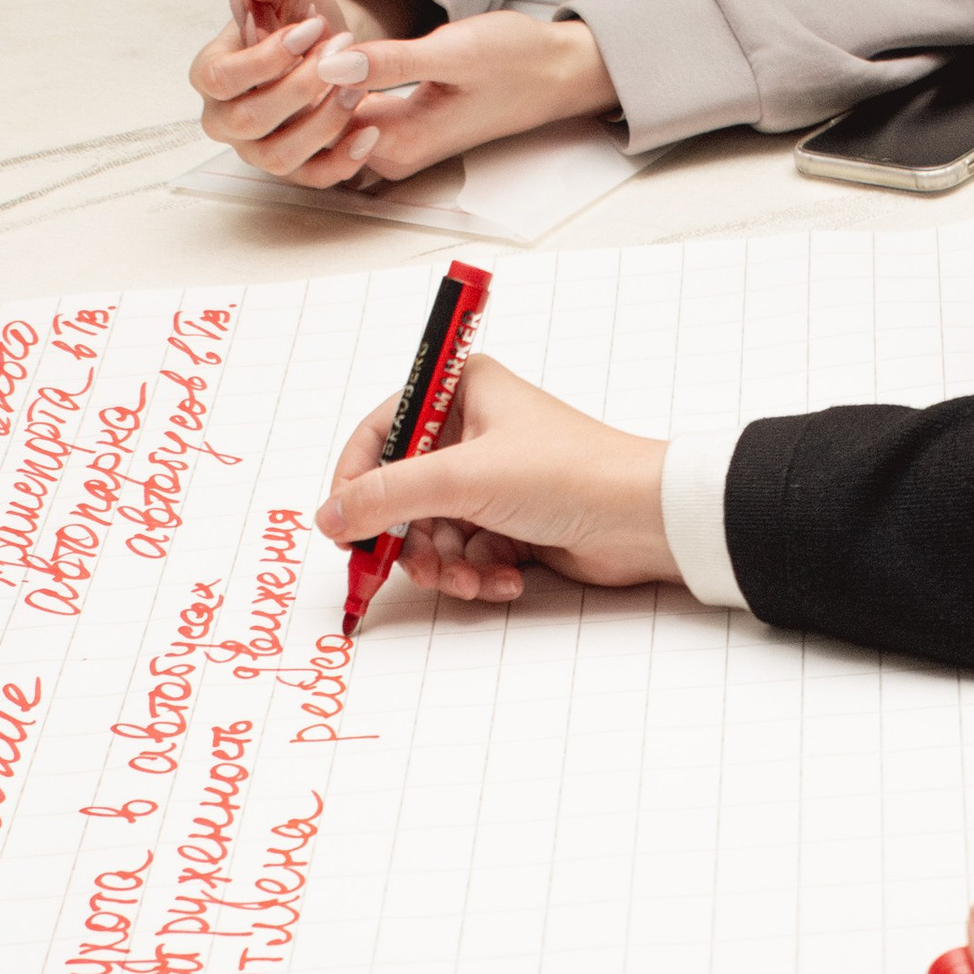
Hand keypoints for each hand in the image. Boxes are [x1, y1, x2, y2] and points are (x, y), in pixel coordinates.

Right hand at [190, 0, 391, 182]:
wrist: (325, 49)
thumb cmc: (297, 18)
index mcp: (210, 74)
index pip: (220, 78)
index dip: (266, 57)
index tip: (312, 29)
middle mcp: (225, 120)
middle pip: (250, 119)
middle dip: (300, 87)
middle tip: (342, 55)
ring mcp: (256, 150)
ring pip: (279, 156)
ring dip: (323, 123)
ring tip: (358, 88)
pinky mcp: (292, 170)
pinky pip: (311, 179)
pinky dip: (342, 161)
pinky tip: (368, 132)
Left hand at [301, 10, 617, 183]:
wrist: (556, 72)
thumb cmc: (515, 62)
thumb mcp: (451, 53)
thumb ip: (389, 64)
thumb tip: (331, 66)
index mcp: (400, 145)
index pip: (317, 122)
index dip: (292, 78)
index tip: (277, 31)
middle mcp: (393, 153)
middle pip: (317, 126)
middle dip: (291, 78)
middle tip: (266, 22)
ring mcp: (397, 141)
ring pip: (330, 116)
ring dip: (308, 76)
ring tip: (291, 27)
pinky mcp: (402, 122)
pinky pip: (349, 106)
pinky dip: (331, 77)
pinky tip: (322, 40)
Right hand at [317, 355, 676, 605]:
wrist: (645, 521)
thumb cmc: (570, 474)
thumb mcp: (463, 479)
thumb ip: (386, 498)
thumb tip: (328, 516)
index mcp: (461, 392)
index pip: (380, 432)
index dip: (357, 481)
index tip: (344, 526)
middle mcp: (473, 432)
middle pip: (402, 493)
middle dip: (408, 539)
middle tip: (417, 567)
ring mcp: (492, 480)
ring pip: (432, 532)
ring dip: (445, 565)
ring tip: (471, 580)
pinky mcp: (512, 523)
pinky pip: (466, 555)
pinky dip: (477, 575)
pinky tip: (505, 580)